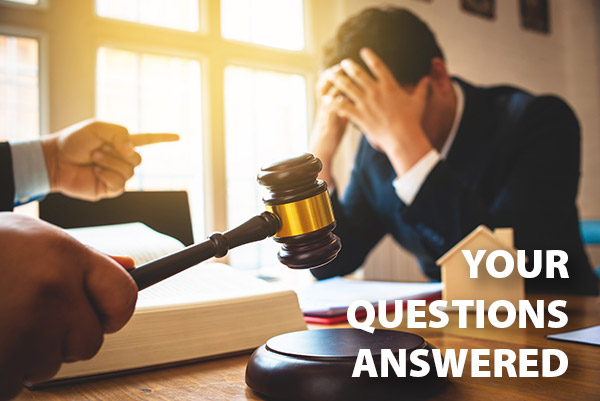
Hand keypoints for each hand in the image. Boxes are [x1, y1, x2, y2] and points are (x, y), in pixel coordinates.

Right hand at [0, 213, 137, 398]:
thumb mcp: (32, 239)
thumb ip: (85, 259)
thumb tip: (132, 268)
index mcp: (64, 256)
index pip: (124, 297)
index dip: (113, 311)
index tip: (101, 315)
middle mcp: (51, 291)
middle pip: (89, 342)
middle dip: (62, 337)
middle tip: (24, 313)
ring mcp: (23, 330)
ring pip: (48, 365)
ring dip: (25, 353)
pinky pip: (14, 384)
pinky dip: (0, 372)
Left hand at [42, 120, 178, 200]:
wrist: (55, 160)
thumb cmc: (74, 141)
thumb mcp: (99, 127)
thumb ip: (120, 133)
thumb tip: (131, 152)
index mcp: (121, 143)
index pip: (148, 140)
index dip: (163, 138)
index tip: (179, 137)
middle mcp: (122, 159)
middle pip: (138, 159)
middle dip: (118, 154)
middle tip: (97, 150)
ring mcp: (117, 175)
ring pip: (130, 171)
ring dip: (110, 163)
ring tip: (93, 160)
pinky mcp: (109, 189)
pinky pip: (120, 184)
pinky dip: (108, 176)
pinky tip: (96, 173)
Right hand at [310, 66, 348, 184]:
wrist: (321, 152)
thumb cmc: (331, 136)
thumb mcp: (337, 119)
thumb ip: (344, 108)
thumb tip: (351, 99)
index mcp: (324, 105)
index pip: (323, 85)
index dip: (329, 74)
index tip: (339, 66)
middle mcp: (323, 108)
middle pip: (323, 86)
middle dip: (332, 75)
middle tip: (341, 66)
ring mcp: (325, 115)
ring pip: (327, 95)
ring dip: (335, 86)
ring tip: (344, 78)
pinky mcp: (330, 124)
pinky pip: (333, 110)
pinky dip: (340, 101)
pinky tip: (348, 97)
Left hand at [331, 48, 432, 174]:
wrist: (403, 138)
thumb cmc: (412, 121)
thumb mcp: (419, 102)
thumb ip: (422, 89)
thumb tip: (429, 79)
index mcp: (389, 85)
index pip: (378, 65)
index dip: (369, 56)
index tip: (363, 51)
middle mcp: (375, 91)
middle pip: (358, 74)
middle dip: (348, 66)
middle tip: (343, 62)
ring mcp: (366, 103)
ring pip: (347, 87)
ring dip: (337, 79)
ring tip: (330, 74)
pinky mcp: (359, 115)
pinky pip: (342, 106)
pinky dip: (333, 102)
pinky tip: (326, 98)